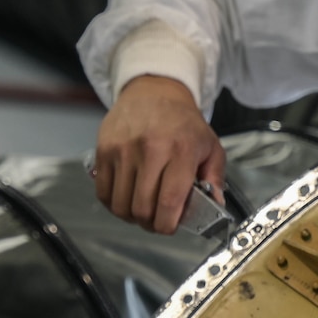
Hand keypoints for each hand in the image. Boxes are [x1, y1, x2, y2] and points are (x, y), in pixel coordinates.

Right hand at [93, 75, 225, 234]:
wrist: (154, 92)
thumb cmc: (182, 122)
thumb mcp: (210, 146)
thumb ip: (215, 179)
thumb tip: (215, 207)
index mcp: (180, 151)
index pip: (169, 202)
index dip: (168, 225)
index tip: (170, 225)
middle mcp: (150, 150)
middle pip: (142, 209)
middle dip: (150, 223)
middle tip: (156, 220)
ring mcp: (123, 150)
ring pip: (120, 205)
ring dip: (131, 216)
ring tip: (141, 210)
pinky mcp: (104, 150)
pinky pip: (103, 192)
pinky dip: (113, 204)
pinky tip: (125, 199)